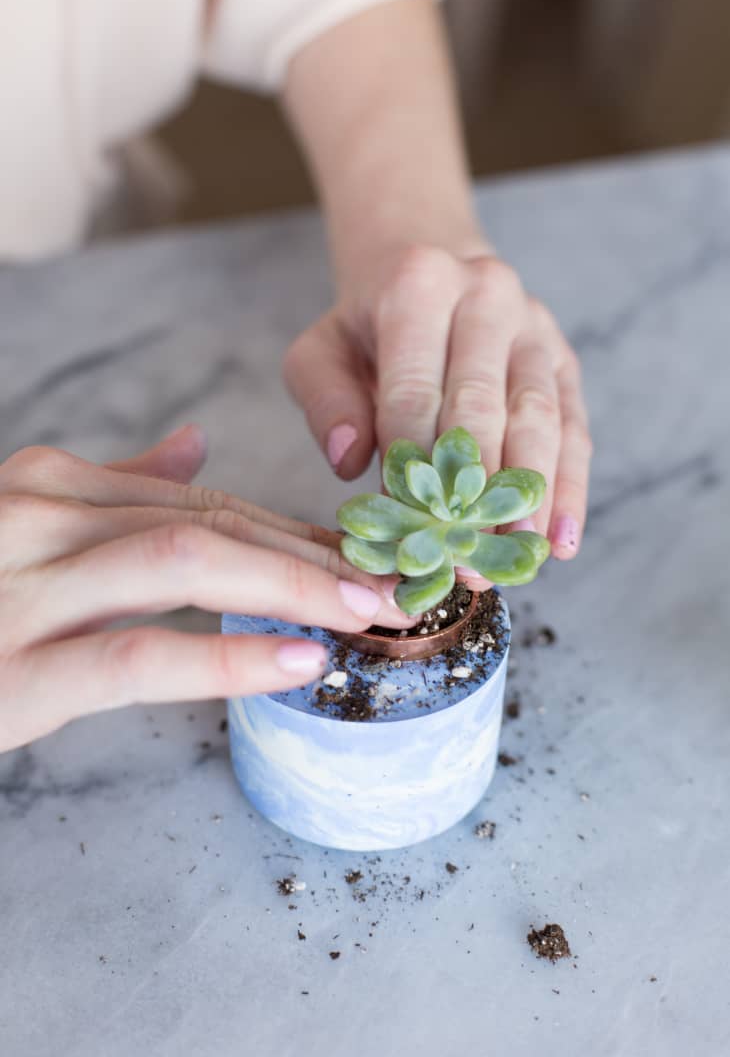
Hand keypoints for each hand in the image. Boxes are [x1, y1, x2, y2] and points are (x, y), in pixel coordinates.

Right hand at [0, 425, 411, 751]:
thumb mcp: (26, 525)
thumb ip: (114, 486)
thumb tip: (195, 445)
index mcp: (48, 483)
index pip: (200, 500)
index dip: (291, 530)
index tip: (359, 556)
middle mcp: (36, 514)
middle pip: (206, 524)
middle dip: (309, 555)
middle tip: (390, 581)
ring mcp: (20, 585)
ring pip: (183, 565)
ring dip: (290, 588)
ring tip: (366, 614)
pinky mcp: (11, 668)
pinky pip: (138, 655)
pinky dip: (227, 659)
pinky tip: (297, 663)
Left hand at [284, 245, 591, 560]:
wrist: (426, 261)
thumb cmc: (367, 325)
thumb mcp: (320, 350)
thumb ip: (324, 401)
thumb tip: (350, 461)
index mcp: (420, 285)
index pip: (415, 390)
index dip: (413, 465)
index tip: (409, 530)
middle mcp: (487, 295)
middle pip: (485, 406)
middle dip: (475, 492)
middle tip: (466, 559)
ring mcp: (536, 327)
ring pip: (541, 419)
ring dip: (530, 496)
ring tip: (519, 559)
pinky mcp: (565, 359)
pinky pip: (575, 428)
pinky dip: (570, 488)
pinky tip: (560, 540)